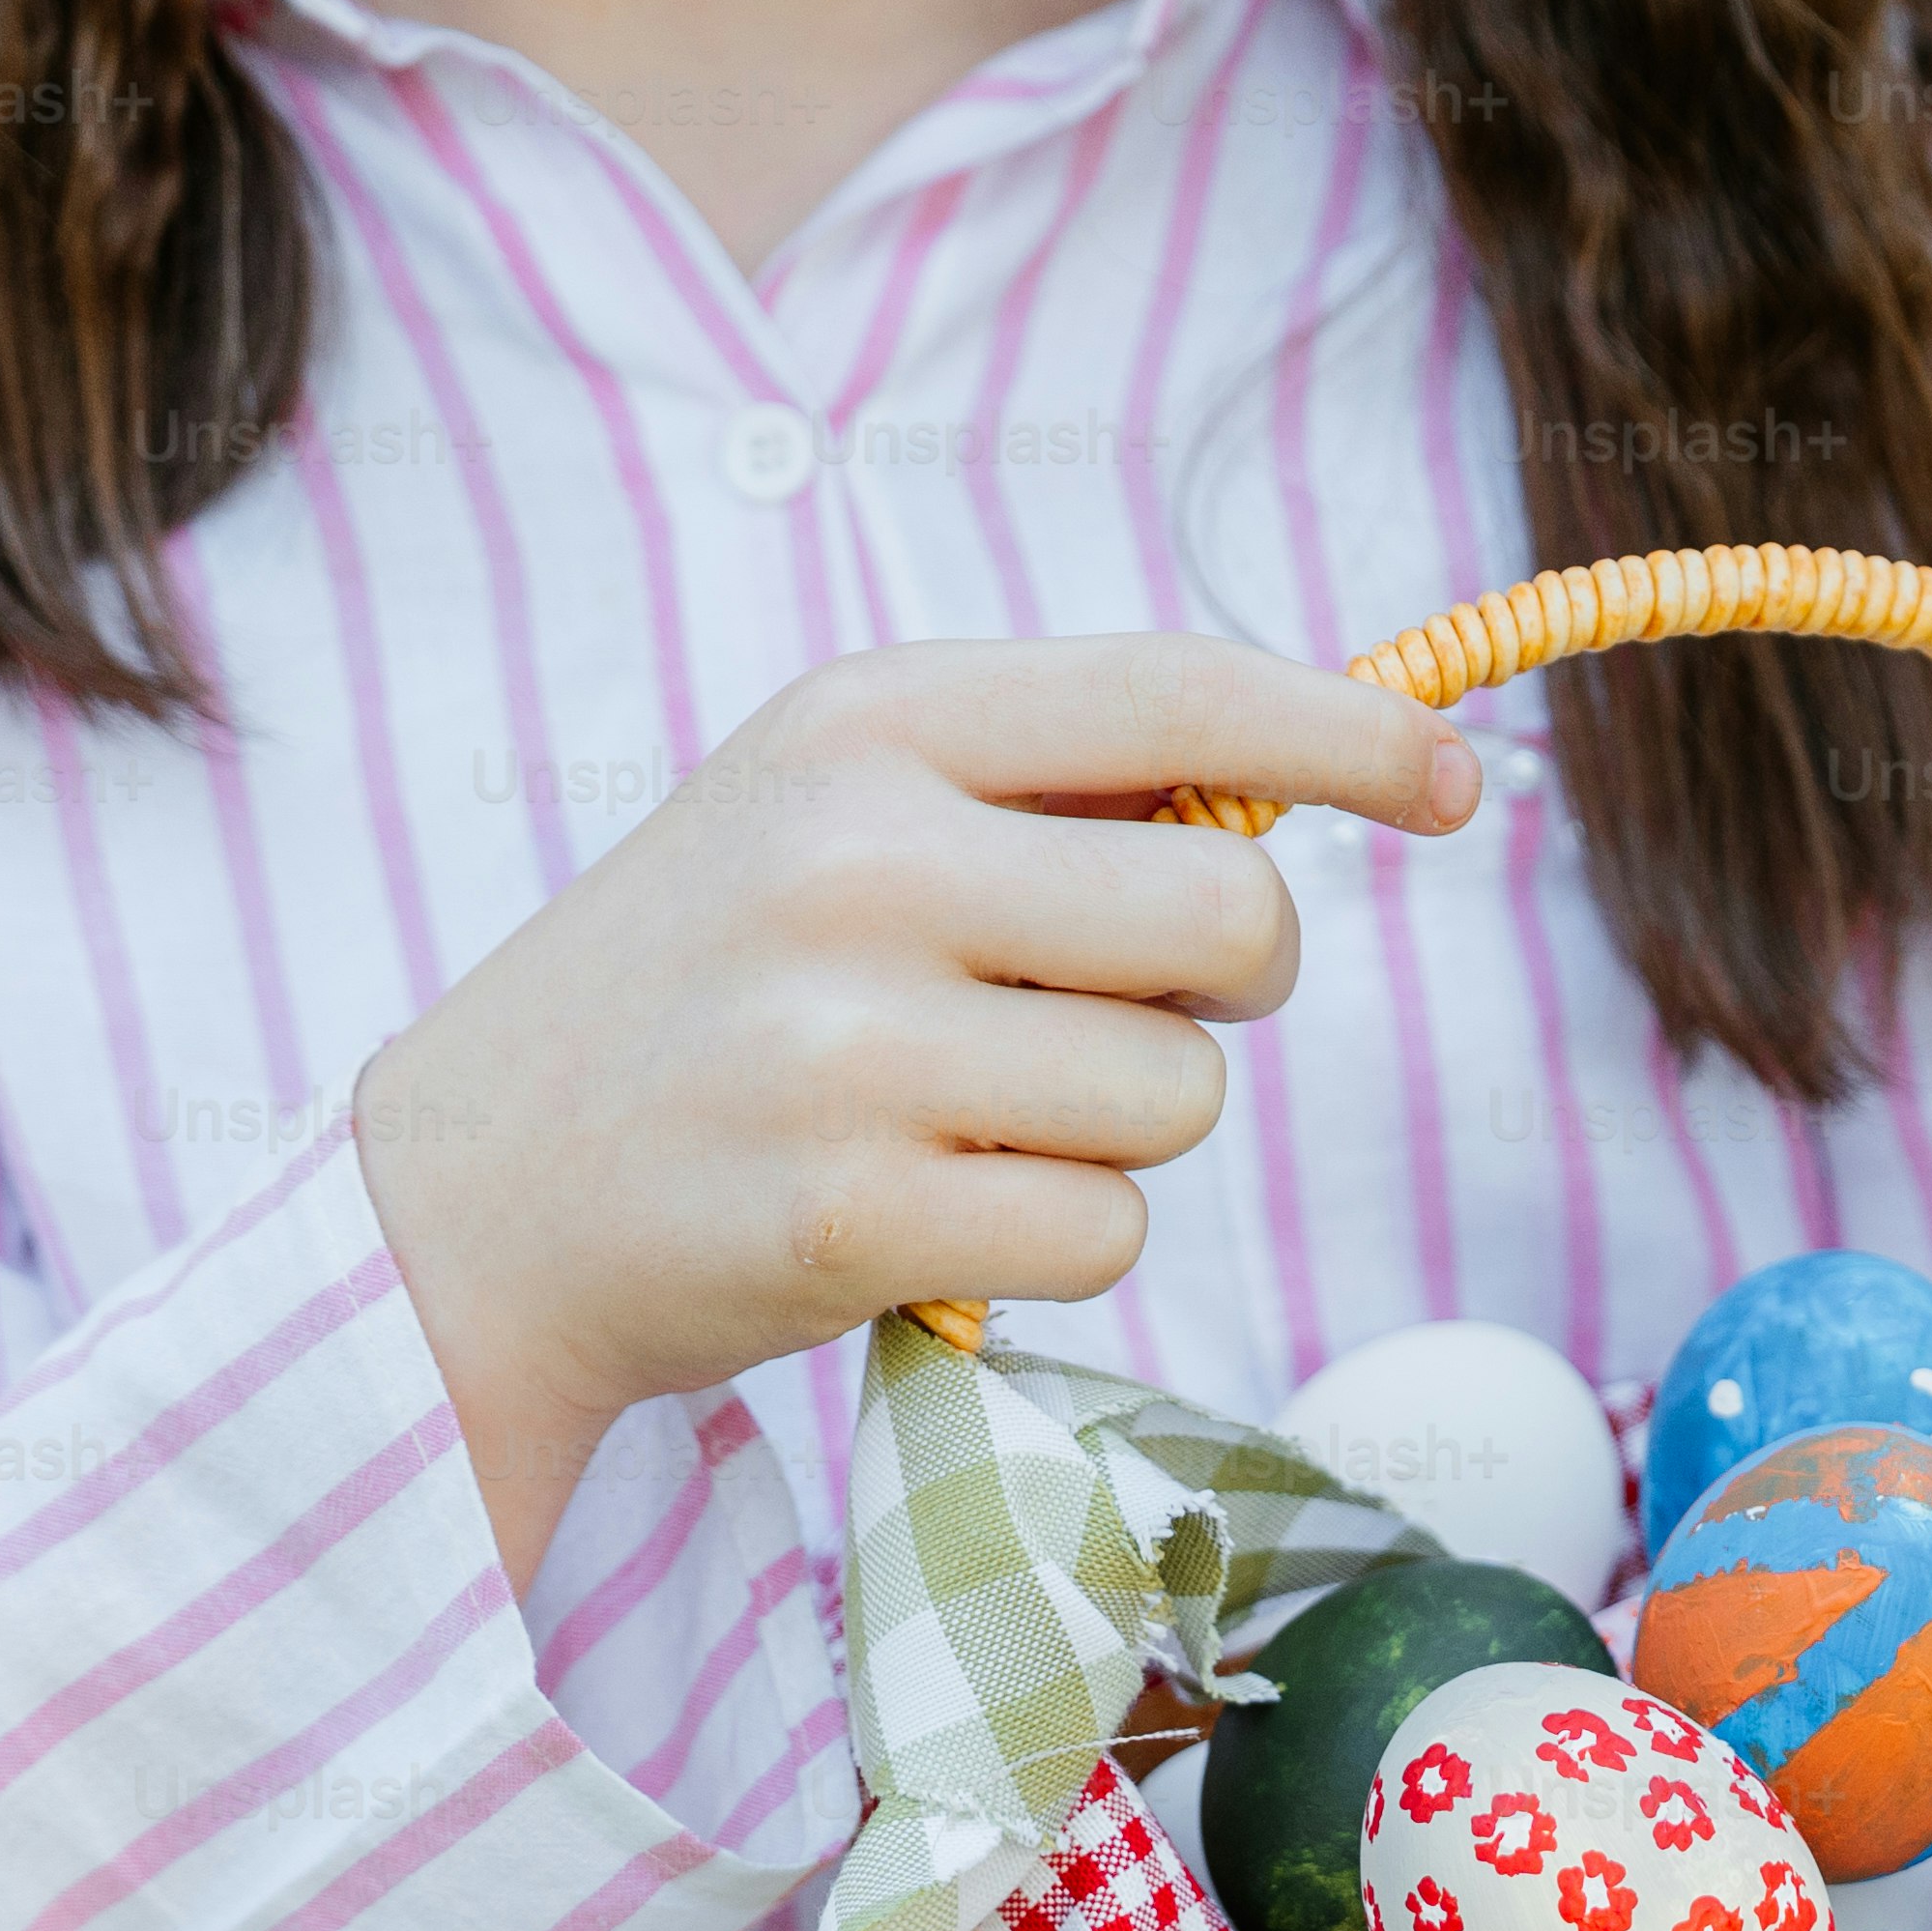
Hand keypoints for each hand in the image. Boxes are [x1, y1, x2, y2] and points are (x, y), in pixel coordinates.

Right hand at [352, 635, 1482, 1579]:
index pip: (1180, 693)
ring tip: (968, 1113)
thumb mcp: (832, 809)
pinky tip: (927, 1207)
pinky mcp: (855, 1217)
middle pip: (1235, 926)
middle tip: (1126, 1008)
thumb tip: (1319, 782)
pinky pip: (1109, 1232)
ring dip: (1125, 1130)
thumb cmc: (710, 990)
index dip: (1353, 735)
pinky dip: (1057, 1237)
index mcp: (867, 718)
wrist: (475, 1196)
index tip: (1456, 780)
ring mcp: (849, 1045)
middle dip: (1232, 989)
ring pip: (1182, 1100)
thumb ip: (1046, 786)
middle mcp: (859, 858)